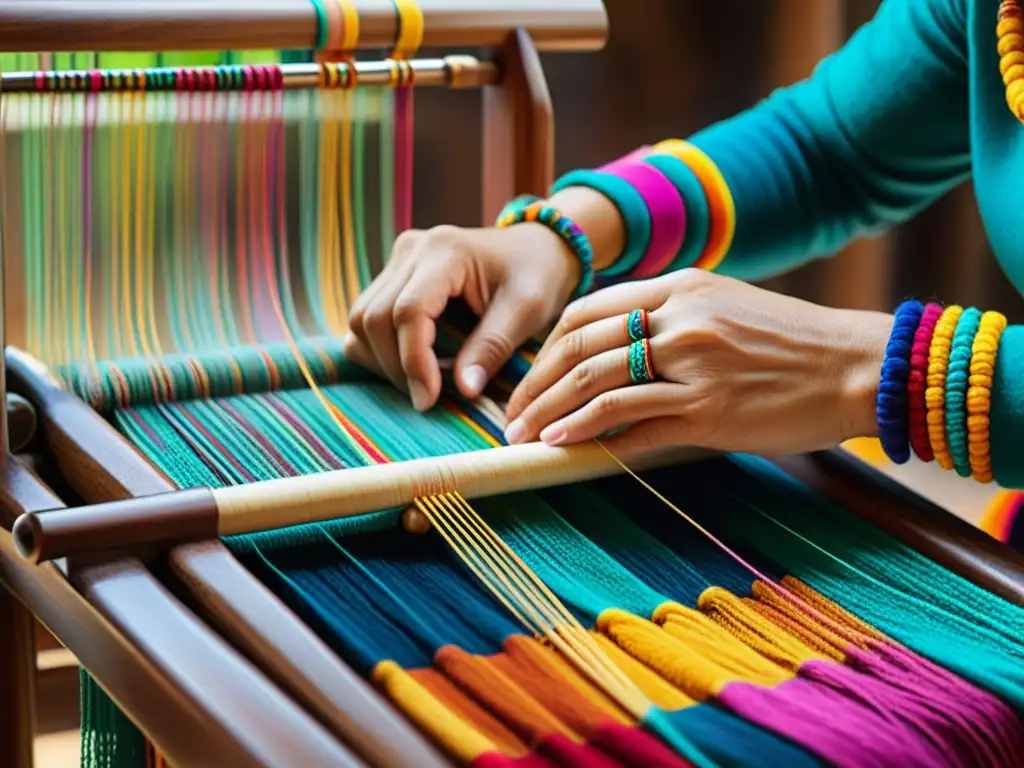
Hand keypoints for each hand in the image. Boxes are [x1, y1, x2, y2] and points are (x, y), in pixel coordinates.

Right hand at [344, 223, 580, 410]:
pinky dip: (377, 349)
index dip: (413, 361)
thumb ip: (493, 347)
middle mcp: (412, 249)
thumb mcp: (527, 310)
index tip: (428, 399)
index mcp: (446, 251)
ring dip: (382, 360)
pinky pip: (365, 317)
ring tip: (420, 383)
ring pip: (362, 319)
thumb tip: (463, 390)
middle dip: (396, 367)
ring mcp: (398, 260)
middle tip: (427, 399)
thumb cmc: (537, 276)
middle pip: (376, 317)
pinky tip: (410, 366)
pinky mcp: (393, 275)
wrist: (535, 248)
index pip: (409, 311)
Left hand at [504, 269, 890, 456]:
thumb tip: (616, 350)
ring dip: (550, 412)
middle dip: (535, 382)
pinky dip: (590, 434)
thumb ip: (671, 316)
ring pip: (597, 385)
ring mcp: (694, 365)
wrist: (856, 366)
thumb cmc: (792, 342)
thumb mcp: (726, 306)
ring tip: (522, 435)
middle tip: (512, 412)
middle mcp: (681, 319)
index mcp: (682, 287)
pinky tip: (563, 445)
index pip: (588, 311)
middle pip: (581, 347)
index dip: (548, 346)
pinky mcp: (708, 411)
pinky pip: (633, 422)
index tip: (530, 373)